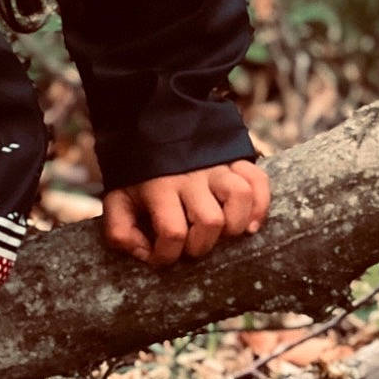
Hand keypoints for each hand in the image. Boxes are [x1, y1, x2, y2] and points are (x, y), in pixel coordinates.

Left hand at [101, 158, 269, 267]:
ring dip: (235, 224)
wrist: (148, 121)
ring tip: (224, 234)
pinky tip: (250, 224)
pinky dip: (261, 204)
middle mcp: (190, 177)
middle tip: (192, 245)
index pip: (172, 232)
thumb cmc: (135, 172)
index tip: (162, 256)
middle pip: (210, 220)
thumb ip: (120, 231)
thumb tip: (144, 254)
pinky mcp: (234, 159)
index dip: (167, 256)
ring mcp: (216, 166)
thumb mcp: (117, 199)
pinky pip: (258, 180)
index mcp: (159, 187)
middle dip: (202, 245)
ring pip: (239, 196)